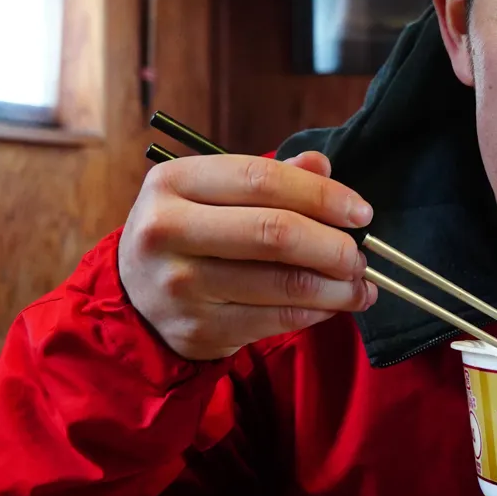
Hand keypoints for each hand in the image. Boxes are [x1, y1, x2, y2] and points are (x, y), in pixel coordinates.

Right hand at [119, 151, 376, 360]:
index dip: (321, 196)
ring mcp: (180, 285)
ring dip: (337, 287)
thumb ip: (269, 177)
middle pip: (275, 234)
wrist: (135, 296)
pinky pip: (277, 320)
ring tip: (359, 284)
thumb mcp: (213, 193)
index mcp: (173, 181)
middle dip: (334, 246)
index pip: (262, 180)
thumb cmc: (190, 233)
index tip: (360, 213)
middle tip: (360, 256)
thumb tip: (321, 166)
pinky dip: (317, 312)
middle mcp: (168, 230)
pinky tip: (332, 304)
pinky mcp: (198, 329)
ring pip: (284, 284)